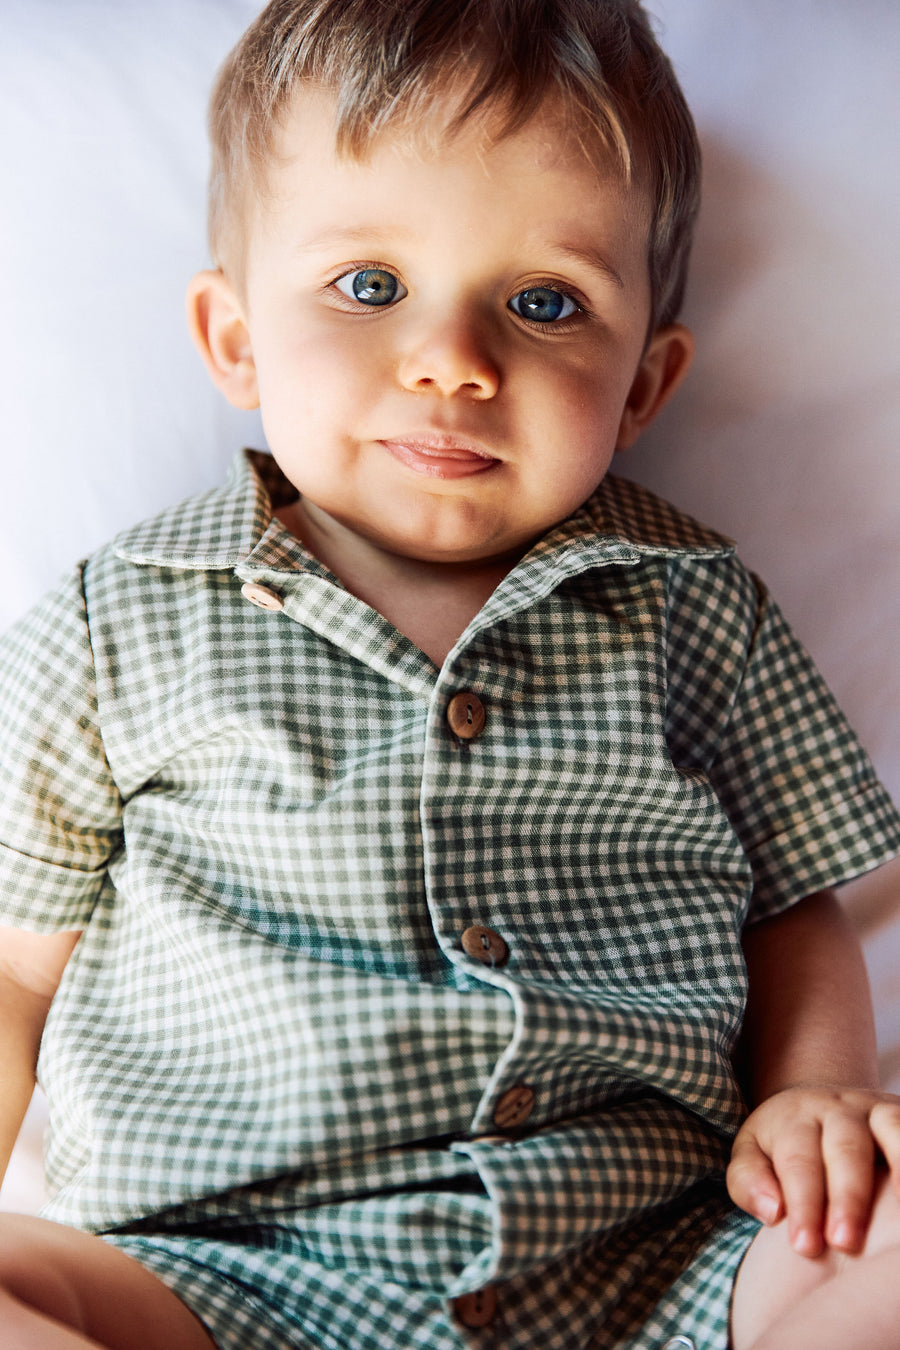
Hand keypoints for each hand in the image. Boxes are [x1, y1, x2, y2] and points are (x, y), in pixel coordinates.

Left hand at [727, 1086, 899, 1256]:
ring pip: (890, 1128)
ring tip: (899, 1218)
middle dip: (847, 1197)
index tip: (805, 1247)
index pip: (798, 1160)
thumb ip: (748, 1182)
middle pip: (845, 1148)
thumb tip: (772, 1211)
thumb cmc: (781, 1145)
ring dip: (899, 1169)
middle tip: (844, 1243)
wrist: (816, 1104)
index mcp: (794, 1118)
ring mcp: (873, 1109)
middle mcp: (836, 1108)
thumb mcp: (751, 1156)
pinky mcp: (897, 1113)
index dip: (803, 1204)